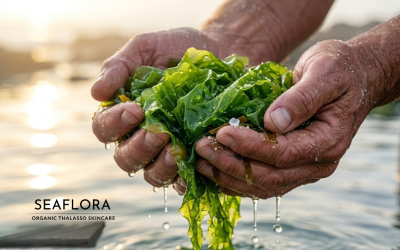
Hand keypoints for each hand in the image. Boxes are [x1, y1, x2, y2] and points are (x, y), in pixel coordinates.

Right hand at [92, 28, 229, 188]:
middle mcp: (141, 137)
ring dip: (160, 167)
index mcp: (124, 113)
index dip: (114, 124)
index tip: (135, 109)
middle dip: (138, 149)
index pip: (105, 129)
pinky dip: (185, 181)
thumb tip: (96, 93)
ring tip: (174, 150)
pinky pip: (183, 181)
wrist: (221, 52)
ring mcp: (167, 151)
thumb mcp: (147, 48)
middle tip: (157, 133)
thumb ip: (120, 66)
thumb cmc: (179, 50)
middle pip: (125, 159)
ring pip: (152, 175)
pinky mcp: (193, 159)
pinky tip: (192, 168)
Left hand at [195, 39, 374, 197]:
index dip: (250, 146)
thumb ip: (302, 98)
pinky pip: (263, 182)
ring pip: (263, 185)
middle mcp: (317, 163)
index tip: (222, 132)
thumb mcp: (325, 72)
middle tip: (201, 149)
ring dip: (229, 177)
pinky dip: (237, 180)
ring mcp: (304, 168)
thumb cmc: (340, 69)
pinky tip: (215, 172)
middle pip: (269, 176)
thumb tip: (273, 121)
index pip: (283, 153)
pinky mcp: (291, 165)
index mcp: (328, 141)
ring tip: (200, 162)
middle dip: (231, 165)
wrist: (355, 77)